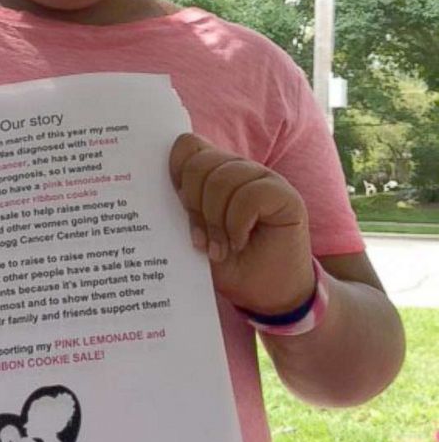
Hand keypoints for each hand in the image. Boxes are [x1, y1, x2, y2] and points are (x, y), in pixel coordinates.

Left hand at [169, 133, 314, 314]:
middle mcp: (237, 169)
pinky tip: (240, 242)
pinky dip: (237, 225)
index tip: (177, 204)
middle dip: (193, 205)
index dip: (175, 170)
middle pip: (199, 164)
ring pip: (222, 179)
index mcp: (214, 173)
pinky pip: (250, 196)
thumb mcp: (196, 237)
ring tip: (221, 247)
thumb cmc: (229, 265)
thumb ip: (181, 210)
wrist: (266, 295)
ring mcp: (262, 178)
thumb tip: (158, 193)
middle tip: (201, 239)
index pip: (187, 147)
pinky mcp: (284, 194)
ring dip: (216, 221)